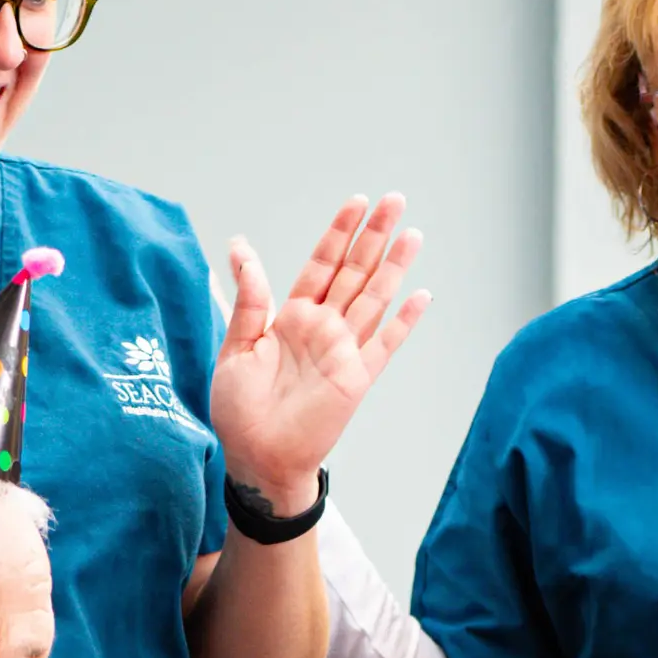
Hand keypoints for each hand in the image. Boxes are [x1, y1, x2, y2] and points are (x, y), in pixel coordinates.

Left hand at [208, 195, 429, 509]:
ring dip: (394, 267)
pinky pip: (385, 345)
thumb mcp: (236, 347)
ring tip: (413, 234)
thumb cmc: (240, 410)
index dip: (339, 233)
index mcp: (292, 317)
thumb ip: (249, 299)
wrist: (257, 457)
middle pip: (355, 272)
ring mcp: (343, 351)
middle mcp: (323, 328)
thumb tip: (240, 246)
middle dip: (374, 236)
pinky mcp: (357, 379)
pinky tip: (421, 297)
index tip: (356, 204)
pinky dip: (404, 323)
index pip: (322, 264)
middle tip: (395, 200)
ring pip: (374, 299)